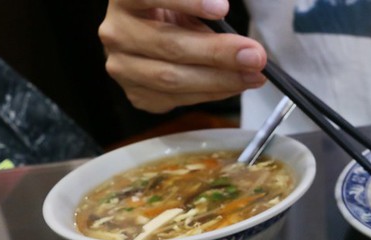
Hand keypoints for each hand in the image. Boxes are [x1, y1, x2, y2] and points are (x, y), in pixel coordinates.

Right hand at [99, 0, 266, 112]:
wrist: (147, 40)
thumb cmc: (172, 16)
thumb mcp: (186, 6)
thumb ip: (207, 13)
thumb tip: (245, 45)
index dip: (188, 2)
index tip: (222, 8)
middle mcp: (116, 32)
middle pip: (170, 45)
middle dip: (219, 52)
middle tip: (254, 55)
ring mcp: (121, 67)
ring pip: (173, 78)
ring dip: (221, 79)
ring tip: (253, 75)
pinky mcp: (135, 94)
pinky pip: (178, 99)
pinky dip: (212, 93)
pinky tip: (235, 85)